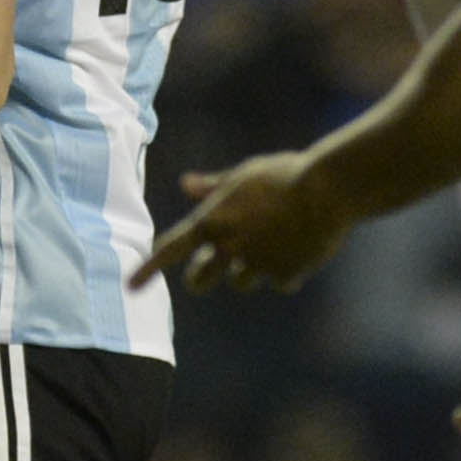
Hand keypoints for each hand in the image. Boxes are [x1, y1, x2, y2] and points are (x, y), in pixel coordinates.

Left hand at [137, 149, 351, 292]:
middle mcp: (229, 247)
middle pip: (201, 279)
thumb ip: (214, 186)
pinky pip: (278, 281)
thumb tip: (185, 184)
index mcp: (213, 220)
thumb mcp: (245, 174)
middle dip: (202, 277)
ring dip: (248, 271)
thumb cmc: (285, 174)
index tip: (130, 286)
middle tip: (211, 268)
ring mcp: (257, 264)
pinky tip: (298, 249)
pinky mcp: (285, 275)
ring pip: (240, 282)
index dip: (148, 269)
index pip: (171, 250)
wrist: (329, 190)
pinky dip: (284, 270)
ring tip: (271, 244)